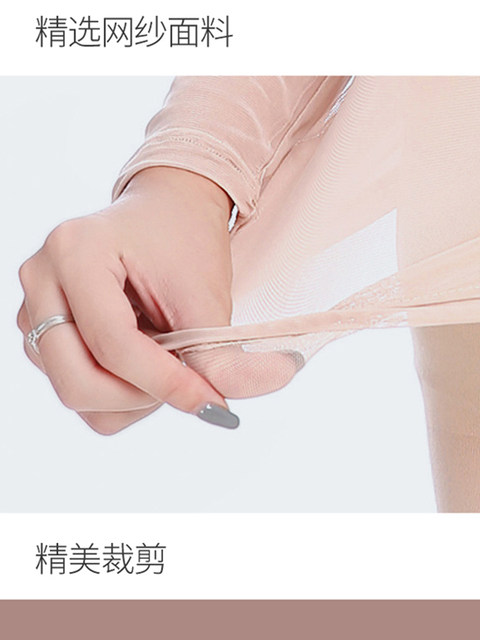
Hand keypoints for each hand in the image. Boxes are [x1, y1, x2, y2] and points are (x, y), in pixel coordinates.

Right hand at [17, 166, 238, 433]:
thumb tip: (223, 415)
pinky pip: (77, 391)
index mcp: (75, 251)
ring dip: (132, 396)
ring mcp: (31, 309)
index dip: (166, 383)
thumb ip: (215, 358)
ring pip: (76, 395)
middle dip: (142, 396)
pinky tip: (143, 358)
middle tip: (188, 380)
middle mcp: (40, 280)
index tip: (214, 402)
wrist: (166, 214)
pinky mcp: (38, 332)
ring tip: (166, 355)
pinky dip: (117, 393)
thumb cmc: (185, 242)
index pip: (113, 344)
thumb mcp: (206, 295)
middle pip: (77, 383)